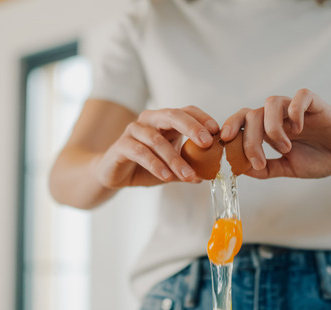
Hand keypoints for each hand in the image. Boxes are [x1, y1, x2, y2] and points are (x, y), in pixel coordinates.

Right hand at [96, 106, 219, 187]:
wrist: (114, 175)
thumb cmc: (144, 167)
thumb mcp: (170, 167)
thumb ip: (188, 167)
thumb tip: (210, 174)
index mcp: (164, 121)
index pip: (186, 111)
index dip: (201, 118)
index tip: (217, 131)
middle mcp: (149, 120)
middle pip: (172, 115)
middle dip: (192, 128)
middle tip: (207, 143)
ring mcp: (133, 131)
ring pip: (157, 140)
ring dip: (175, 159)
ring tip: (188, 175)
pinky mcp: (121, 146)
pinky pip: (140, 152)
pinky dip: (155, 165)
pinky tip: (166, 177)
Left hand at [220, 89, 330, 178]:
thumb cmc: (320, 159)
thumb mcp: (288, 168)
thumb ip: (266, 169)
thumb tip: (240, 170)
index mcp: (269, 129)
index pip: (242, 120)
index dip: (229, 128)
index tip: (223, 144)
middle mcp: (279, 116)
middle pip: (252, 114)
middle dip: (249, 140)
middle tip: (258, 161)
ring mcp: (296, 108)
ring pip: (271, 103)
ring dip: (272, 129)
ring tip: (285, 148)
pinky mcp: (315, 103)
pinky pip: (299, 97)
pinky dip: (294, 112)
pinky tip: (299, 130)